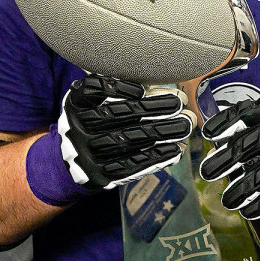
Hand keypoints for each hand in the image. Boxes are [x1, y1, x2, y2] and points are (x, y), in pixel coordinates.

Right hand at [57, 75, 192, 190]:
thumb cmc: (96, 118)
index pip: (95, 90)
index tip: (145, 89)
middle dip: (152, 107)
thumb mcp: (96, 99)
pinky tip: (176, 148)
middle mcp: (77, 128)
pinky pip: (131, 166)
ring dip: (161, 132)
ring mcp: (88, 154)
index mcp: (76, 102)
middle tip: (179, 102)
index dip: (120, 89)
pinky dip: (156, 157)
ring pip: (128, 141)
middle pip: (118, 116)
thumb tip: (165, 84)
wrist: (73, 159)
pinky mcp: (101, 175)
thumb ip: (121, 88)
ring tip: (186, 123)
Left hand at [199, 96, 259, 219]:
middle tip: (208, 172)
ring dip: (244, 188)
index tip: (207, 134)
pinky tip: (250, 211)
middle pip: (252, 143)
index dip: (225, 122)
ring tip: (228, 200)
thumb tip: (216, 140)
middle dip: (227, 159)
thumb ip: (252, 124)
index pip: (246, 112)